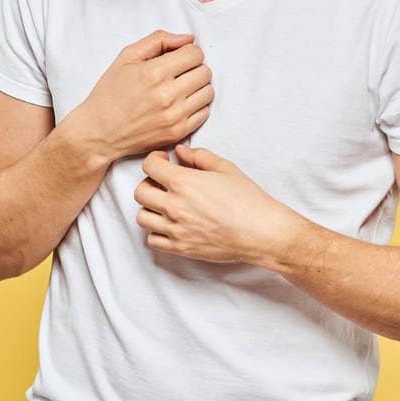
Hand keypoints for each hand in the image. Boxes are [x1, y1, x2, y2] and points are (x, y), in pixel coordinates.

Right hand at [76, 29, 213, 162]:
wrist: (99, 132)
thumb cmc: (110, 92)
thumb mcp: (126, 57)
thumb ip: (159, 40)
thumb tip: (188, 39)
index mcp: (153, 73)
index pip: (195, 54)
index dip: (188, 52)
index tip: (178, 57)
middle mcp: (166, 95)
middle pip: (205, 71)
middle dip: (194, 67)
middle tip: (179, 72)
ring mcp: (174, 116)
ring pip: (208, 92)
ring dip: (198, 86)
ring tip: (180, 87)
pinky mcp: (178, 133)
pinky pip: (204, 113)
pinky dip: (196, 106)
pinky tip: (180, 103)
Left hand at [133, 145, 306, 267]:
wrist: (260, 231)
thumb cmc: (247, 199)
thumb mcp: (225, 168)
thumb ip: (199, 156)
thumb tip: (180, 152)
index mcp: (183, 182)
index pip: (149, 166)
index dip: (154, 159)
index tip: (164, 161)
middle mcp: (174, 206)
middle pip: (140, 192)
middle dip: (149, 183)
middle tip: (163, 183)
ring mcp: (175, 229)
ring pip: (142, 217)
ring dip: (150, 208)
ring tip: (166, 205)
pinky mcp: (180, 248)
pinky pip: (151, 240)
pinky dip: (156, 232)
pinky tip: (170, 224)